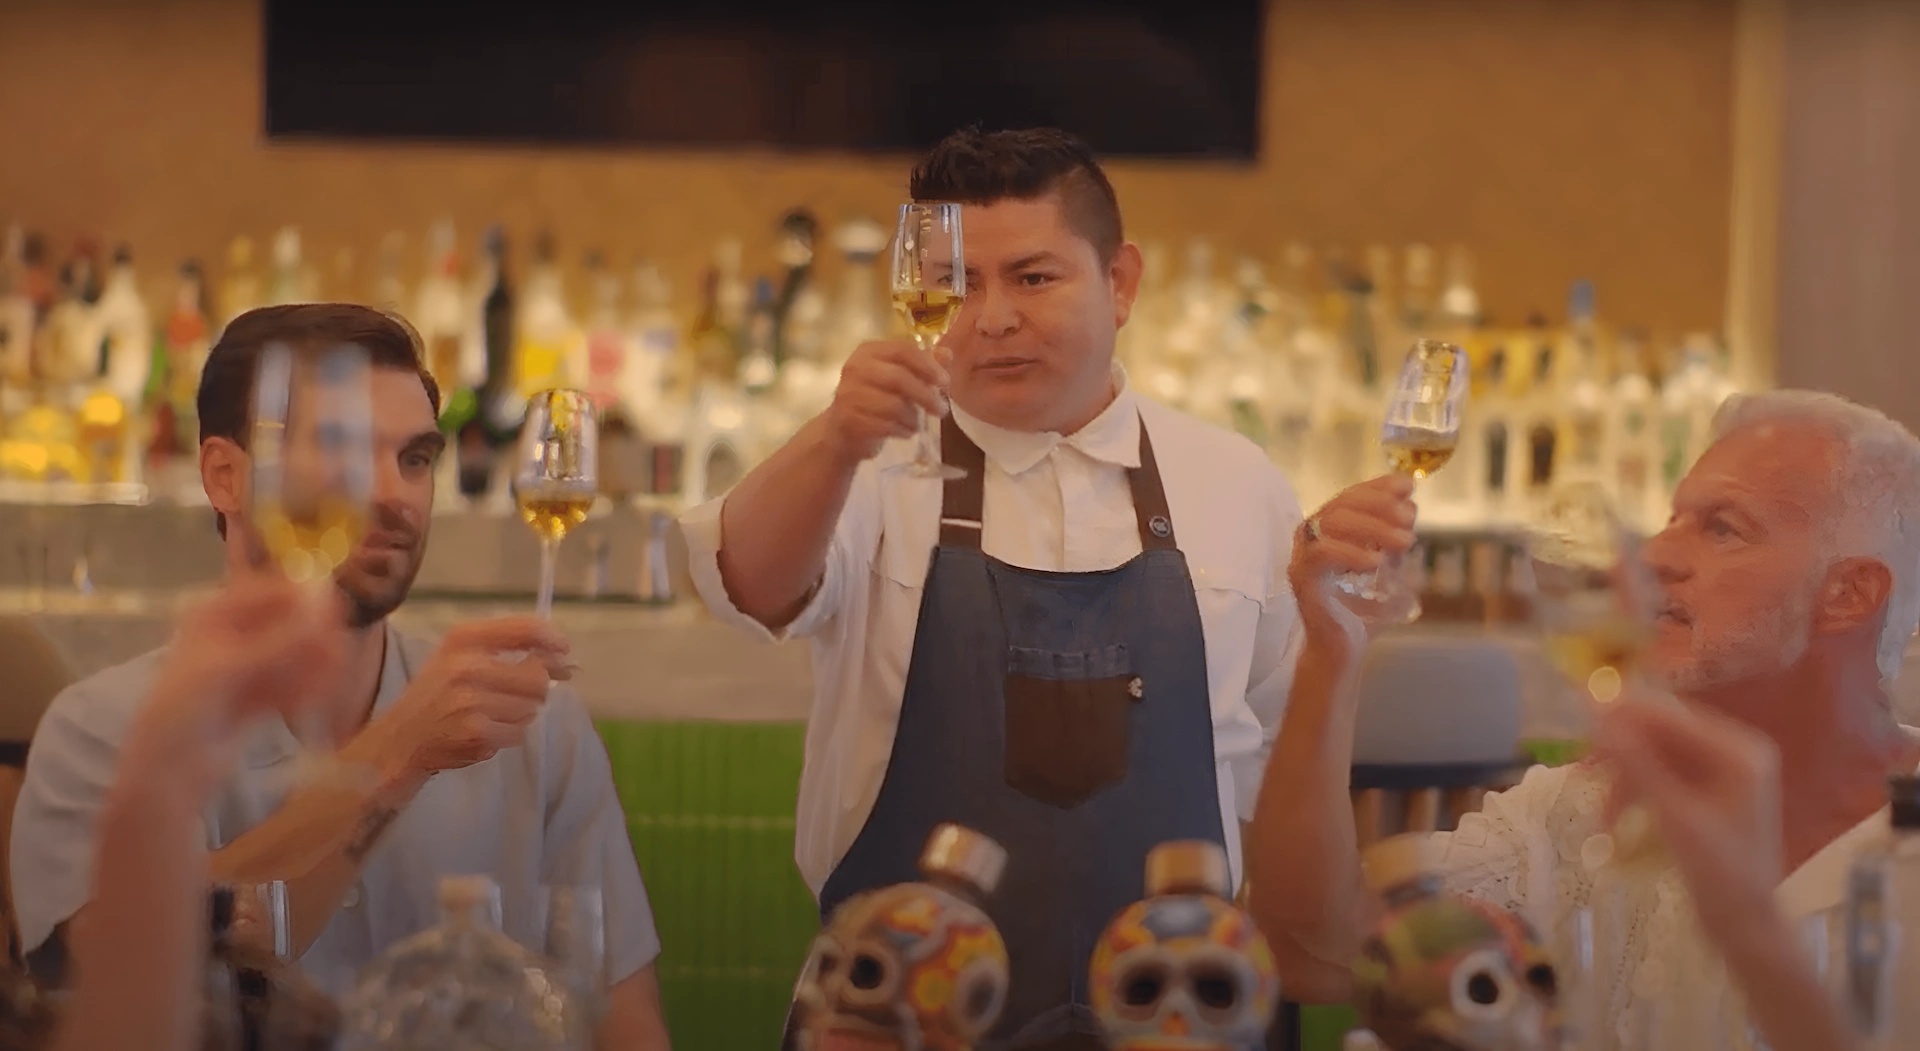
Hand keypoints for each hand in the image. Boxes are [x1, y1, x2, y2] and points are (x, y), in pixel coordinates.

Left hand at [131, 577, 347, 798]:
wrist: (169, 770)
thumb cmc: (184, 710)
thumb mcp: (227, 669)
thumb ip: (278, 640)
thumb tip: (323, 609)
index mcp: (214, 616)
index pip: (267, 592)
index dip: (302, 597)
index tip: (335, 610)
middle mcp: (233, 635)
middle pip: (287, 623)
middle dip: (313, 637)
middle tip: (339, 654)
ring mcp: (248, 667)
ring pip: (294, 655)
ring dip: (314, 666)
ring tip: (331, 683)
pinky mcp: (260, 696)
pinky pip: (292, 683)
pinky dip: (306, 689)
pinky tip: (316, 702)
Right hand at [366, 617, 572, 782]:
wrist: (400, 740)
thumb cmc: (437, 694)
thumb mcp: (460, 657)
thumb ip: (506, 650)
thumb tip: (563, 657)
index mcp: (463, 639)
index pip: (525, 629)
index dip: (552, 640)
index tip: (564, 651)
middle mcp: (466, 666)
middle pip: (537, 676)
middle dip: (537, 689)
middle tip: (520, 695)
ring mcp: (471, 701)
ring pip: (531, 707)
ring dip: (520, 714)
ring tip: (491, 715)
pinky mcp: (476, 732)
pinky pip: (519, 732)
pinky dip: (509, 735)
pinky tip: (484, 732)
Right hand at [821, 339, 948, 463]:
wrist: (841, 430)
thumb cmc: (875, 400)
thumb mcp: (899, 378)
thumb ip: (922, 365)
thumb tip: (947, 354)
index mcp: (869, 351)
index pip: (903, 350)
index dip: (927, 365)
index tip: (945, 382)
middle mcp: (856, 368)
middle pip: (899, 378)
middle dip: (925, 395)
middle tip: (941, 409)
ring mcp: (849, 394)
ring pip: (893, 405)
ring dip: (913, 418)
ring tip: (918, 423)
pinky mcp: (848, 419)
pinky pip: (885, 426)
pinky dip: (902, 430)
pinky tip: (906, 432)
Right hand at [1288, 475, 1417, 648]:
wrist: (1344, 649)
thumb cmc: (1362, 610)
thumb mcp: (1386, 566)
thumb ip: (1394, 538)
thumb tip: (1410, 506)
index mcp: (1328, 531)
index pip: (1350, 496)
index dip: (1377, 486)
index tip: (1407, 486)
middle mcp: (1310, 539)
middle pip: (1341, 505)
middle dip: (1380, 505)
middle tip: (1410, 518)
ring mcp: (1303, 558)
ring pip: (1331, 523)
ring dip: (1373, 527)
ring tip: (1405, 541)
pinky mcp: (1302, 581)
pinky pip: (1321, 554)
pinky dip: (1350, 553)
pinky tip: (1375, 562)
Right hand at [1591, 693, 1783, 938]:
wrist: (1746, 928)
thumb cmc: (1721, 875)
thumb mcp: (1675, 817)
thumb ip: (1637, 762)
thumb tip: (1597, 712)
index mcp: (1739, 751)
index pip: (1670, 715)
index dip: (1624, 712)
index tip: (1577, 710)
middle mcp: (1731, 754)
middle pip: (1659, 735)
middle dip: (1620, 756)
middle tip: (1583, 773)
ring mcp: (1717, 776)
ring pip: (1652, 759)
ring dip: (1623, 783)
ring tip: (1602, 820)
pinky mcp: (1702, 796)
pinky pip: (1657, 779)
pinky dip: (1634, 796)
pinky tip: (1613, 822)